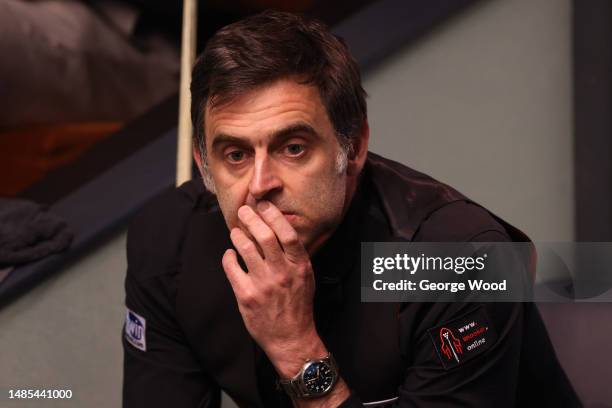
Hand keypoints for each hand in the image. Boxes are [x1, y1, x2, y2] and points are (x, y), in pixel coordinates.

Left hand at [221, 200, 324, 376]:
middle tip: (243, 211)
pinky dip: (228, 257)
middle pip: (265, 236)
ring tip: (235, 232)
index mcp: (299, 266)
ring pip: (246, 249)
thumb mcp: (306, 277)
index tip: (264, 205)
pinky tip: (230, 254)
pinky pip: (232, 268)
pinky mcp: (246, 296)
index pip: (287, 233)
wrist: (291, 338)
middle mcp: (282, 273)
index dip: (273, 215)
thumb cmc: (298, 306)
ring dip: (237, 235)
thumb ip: (295, 255)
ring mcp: (263, 285)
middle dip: (251, 218)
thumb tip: (280, 229)